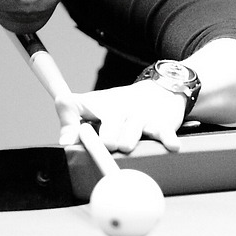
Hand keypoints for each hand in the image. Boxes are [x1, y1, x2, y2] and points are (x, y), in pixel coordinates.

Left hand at [57, 82, 187, 153]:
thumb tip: (65, 142)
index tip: (69, 140)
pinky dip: (167, 140)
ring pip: (129, 138)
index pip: (75, 107)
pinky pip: (163, 133)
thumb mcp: (93, 106)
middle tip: (109, 144)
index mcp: (99, 105)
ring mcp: (141, 117)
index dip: (72, 127)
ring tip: (127, 145)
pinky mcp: (162, 123)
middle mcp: (119, 109)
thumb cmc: (120, 106)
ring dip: (127, 144)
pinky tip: (170, 146)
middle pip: (105, 133)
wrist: (160, 90)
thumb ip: (72, 121)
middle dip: (105, 142)